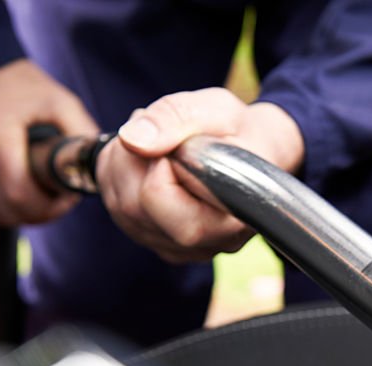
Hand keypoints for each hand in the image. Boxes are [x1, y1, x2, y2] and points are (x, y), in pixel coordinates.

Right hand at [0, 59, 98, 225]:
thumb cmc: (25, 86)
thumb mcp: (62, 102)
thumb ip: (82, 135)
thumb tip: (99, 168)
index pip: (18, 194)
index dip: (49, 208)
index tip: (69, 198)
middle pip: (7, 210)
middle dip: (40, 213)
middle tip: (61, 199)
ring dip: (24, 210)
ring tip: (45, 190)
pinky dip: (8, 198)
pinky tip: (25, 180)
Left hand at [96, 87, 304, 262]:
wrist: (254, 153)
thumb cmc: (239, 132)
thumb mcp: (217, 109)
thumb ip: (177, 118)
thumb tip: (132, 140)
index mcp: (228, 220)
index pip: (161, 199)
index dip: (158, 162)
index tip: (179, 142)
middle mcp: (204, 245)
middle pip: (132, 206)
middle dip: (133, 159)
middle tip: (161, 132)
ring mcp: (179, 250)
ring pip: (119, 209)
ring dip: (124, 164)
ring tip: (158, 142)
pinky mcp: (159, 243)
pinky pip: (117, 211)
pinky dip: (120, 178)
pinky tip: (148, 161)